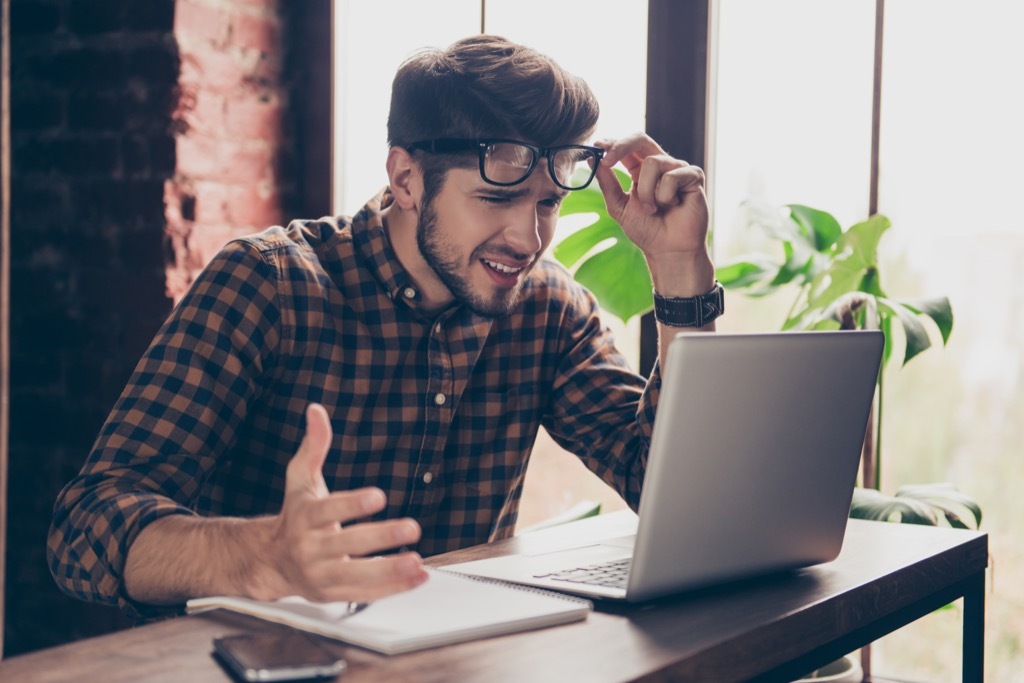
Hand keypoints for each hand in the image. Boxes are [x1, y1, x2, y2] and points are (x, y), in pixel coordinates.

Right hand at [260, 403, 427, 601]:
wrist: (270, 562)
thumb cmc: (295, 516)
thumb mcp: (300, 480)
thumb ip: (314, 446)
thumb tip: (316, 410)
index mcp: (305, 517)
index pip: (329, 510)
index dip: (353, 504)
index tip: (378, 496)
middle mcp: (311, 548)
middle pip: (347, 544)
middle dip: (381, 537)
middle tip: (412, 528)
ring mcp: (321, 575)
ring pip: (357, 576)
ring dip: (390, 571)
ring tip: (417, 562)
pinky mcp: (333, 594)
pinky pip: (365, 595)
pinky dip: (393, 589)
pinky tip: (418, 578)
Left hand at [593, 133, 710, 273]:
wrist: (668, 251)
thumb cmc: (647, 231)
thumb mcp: (619, 207)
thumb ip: (607, 184)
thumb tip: (593, 159)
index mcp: (640, 170)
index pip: (626, 147)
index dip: (612, 143)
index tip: (597, 146)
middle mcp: (659, 165)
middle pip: (640, 139)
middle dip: (621, 146)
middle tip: (608, 160)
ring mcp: (677, 168)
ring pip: (652, 162)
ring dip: (646, 191)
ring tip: (653, 209)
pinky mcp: (693, 175)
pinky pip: (672, 176)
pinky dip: (666, 196)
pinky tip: (674, 206)